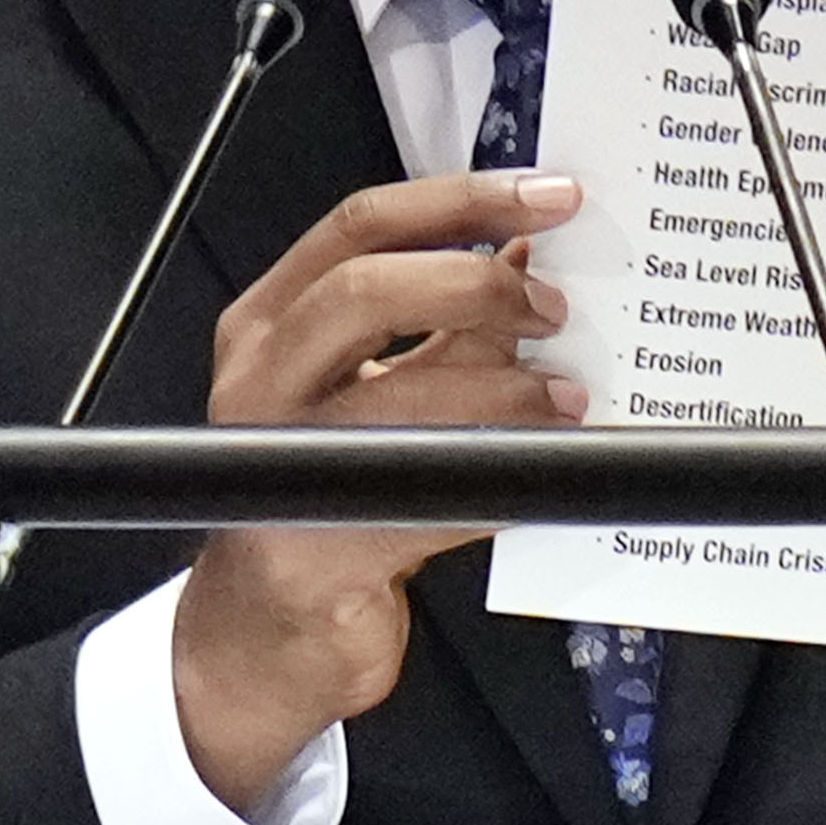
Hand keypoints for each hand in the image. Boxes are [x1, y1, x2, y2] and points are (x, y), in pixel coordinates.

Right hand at [172, 170, 585, 807]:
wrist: (266, 629)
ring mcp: (283, 465)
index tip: (547, 195)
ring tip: (564, 395)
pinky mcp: (318, 548)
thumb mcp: (369, 391)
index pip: (360, 226)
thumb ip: (435, 327)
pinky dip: (500, 479)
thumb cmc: (320, 501)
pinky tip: (542, 470)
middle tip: (550, 307)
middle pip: (364, 289)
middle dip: (477, 286)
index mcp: (270, 324)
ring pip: (399, 396)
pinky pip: (430, 497)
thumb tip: (527, 256)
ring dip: (503, 388)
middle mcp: (261, 381)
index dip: (462, 198)